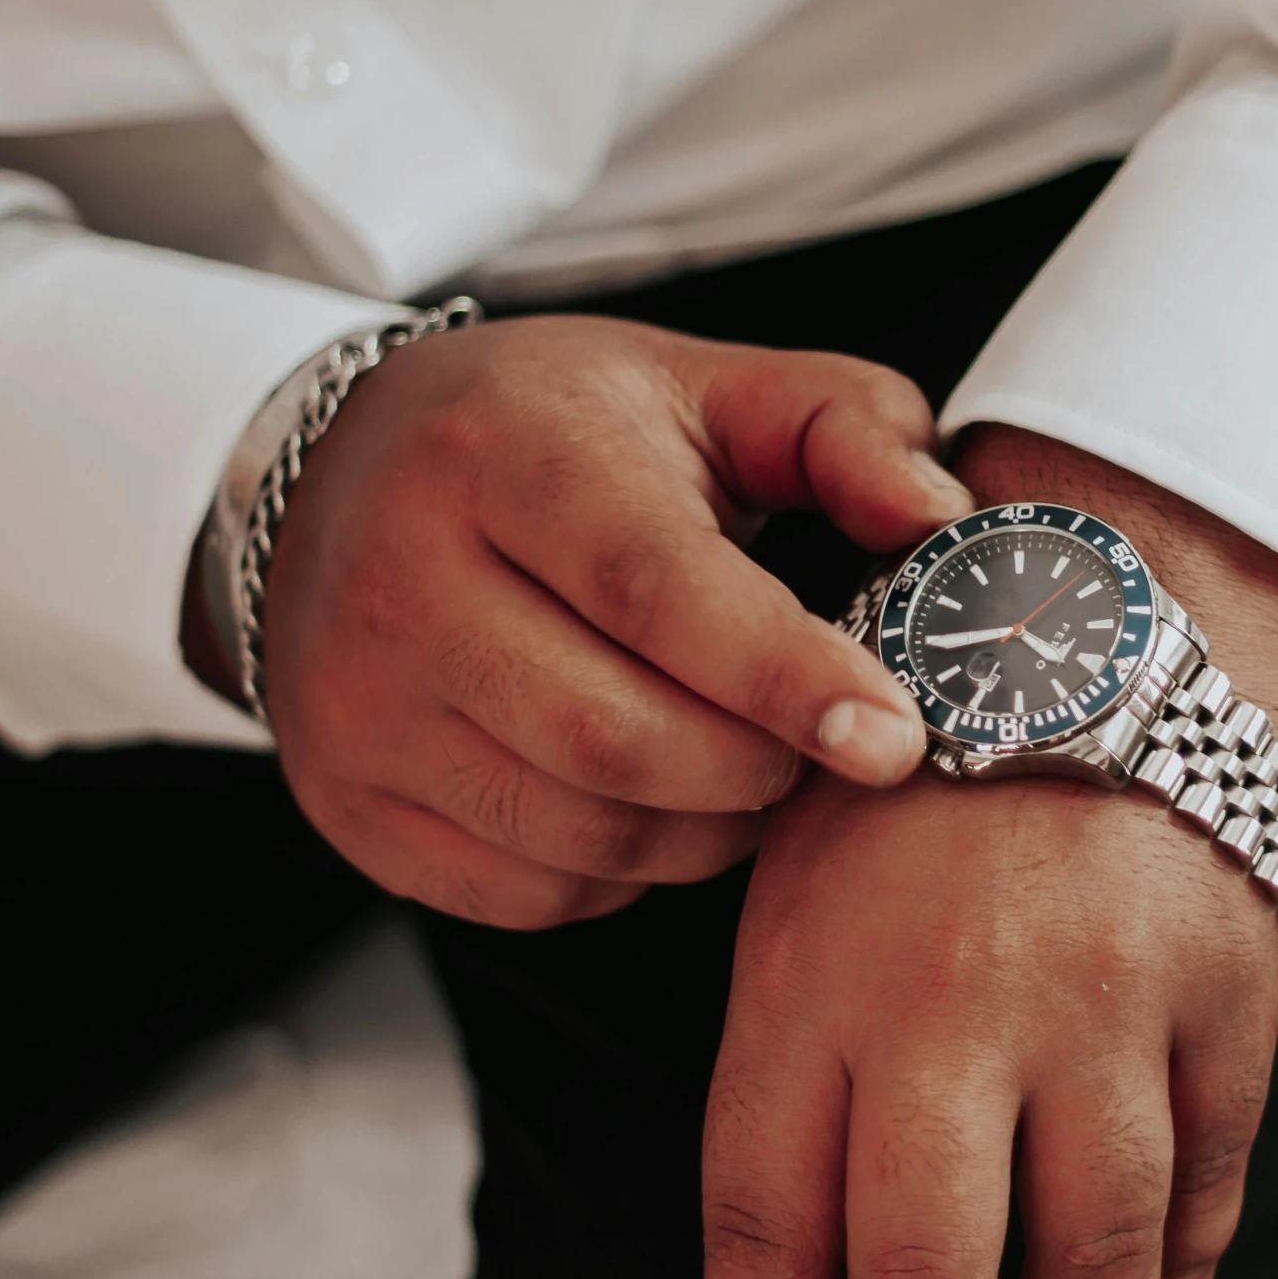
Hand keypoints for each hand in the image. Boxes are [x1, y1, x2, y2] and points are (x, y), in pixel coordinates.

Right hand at [236, 314, 970, 928]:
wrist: (338, 479)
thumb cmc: (560, 437)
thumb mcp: (708, 388)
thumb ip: (846, 428)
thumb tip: (939, 517)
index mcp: (503, 454)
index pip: (651, 588)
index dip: (782, 674)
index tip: (891, 734)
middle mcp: (401, 583)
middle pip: (617, 739)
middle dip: (760, 768)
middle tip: (823, 741)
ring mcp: (357, 708)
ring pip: (581, 833)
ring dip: (709, 831)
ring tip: (750, 763)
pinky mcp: (352, 804)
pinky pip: (530, 891)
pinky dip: (627, 870)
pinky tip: (652, 795)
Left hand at [701, 428, 1277, 1278]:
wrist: (1107, 600)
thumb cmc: (920, 766)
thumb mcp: (800, 893)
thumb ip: (797, 1088)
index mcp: (813, 974)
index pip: (767, 1243)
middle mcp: (957, 1002)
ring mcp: (1113, 1001)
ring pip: (1092, 1272)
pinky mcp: (1237, 992)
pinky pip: (1209, 1190)